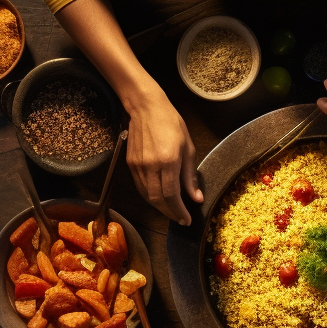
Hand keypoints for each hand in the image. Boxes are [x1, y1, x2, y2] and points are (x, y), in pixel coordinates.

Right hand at [125, 90, 202, 224]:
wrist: (146, 108)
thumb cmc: (171, 124)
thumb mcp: (188, 148)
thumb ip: (190, 176)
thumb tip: (196, 198)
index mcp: (168, 161)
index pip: (172, 195)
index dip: (179, 211)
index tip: (187, 220)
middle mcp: (150, 166)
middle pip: (158, 200)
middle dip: (170, 213)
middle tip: (180, 219)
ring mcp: (138, 166)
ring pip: (147, 196)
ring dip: (160, 207)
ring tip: (172, 211)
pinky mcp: (130, 164)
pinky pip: (140, 187)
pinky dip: (150, 196)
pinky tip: (160, 198)